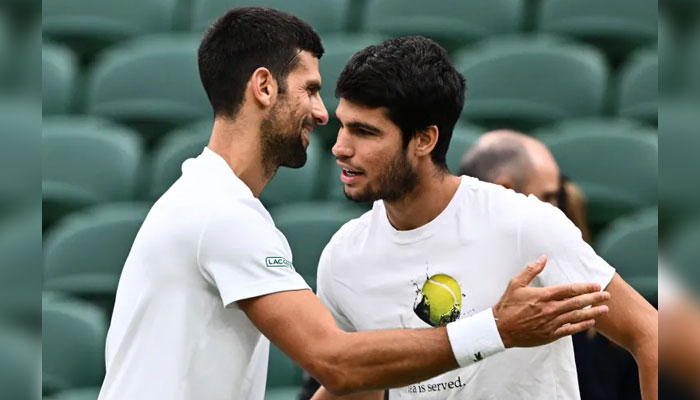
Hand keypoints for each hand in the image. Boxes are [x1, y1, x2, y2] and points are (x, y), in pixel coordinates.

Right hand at [493, 255, 609, 347]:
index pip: (569, 289)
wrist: (500, 329)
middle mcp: (550, 309)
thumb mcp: (516, 283)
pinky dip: (582, 325)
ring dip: (592, 312)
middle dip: (594, 298)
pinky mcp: (550, 334)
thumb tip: (543, 258)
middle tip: (607, 295)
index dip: (585, 287)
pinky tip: (590, 321)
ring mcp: (551, 323)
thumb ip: (531, 270)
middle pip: (577, 302)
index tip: (596, 285)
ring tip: (605, 309)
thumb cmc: (507, 305)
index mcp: (543, 296)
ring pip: (576, 316)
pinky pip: (570, 330)